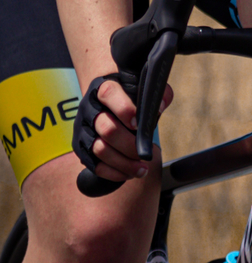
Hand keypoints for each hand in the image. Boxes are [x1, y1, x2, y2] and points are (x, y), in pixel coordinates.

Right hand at [71, 69, 171, 184]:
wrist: (110, 103)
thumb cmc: (132, 98)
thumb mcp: (147, 90)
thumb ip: (158, 94)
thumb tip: (159, 107)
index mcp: (105, 89)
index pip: (109, 94)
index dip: (125, 110)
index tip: (139, 125)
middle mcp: (90, 108)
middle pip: (107, 129)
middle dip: (130, 146)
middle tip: (146, 153)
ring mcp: (83, 129)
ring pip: (100, 150)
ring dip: (124, 164)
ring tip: (143, 169)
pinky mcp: (81, 147)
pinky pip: (95, 166)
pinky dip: (114, 173)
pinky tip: (129, 173)